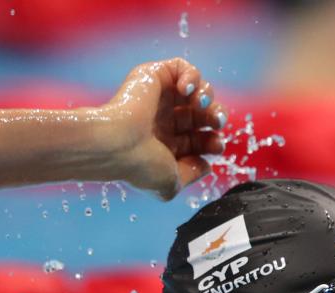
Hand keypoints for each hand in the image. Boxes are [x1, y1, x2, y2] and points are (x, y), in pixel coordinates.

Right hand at [102, 58, 225, 200]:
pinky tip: (186, 89)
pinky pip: (180, 67)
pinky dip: (192, 75)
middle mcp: (160, 121)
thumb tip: (207, 166)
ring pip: (195, 89)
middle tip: (217, 122)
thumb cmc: (140, 166)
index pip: (197, 140)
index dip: (212, 141)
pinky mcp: (152, 77)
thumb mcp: (170, 183)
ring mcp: (156, 99)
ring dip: (207, 95)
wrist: (117, 144)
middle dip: (216, 117)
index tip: (217, 146)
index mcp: (163, 146)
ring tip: (201, 103)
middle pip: (200, 114)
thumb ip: (192, 174)